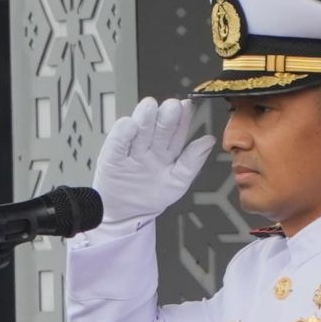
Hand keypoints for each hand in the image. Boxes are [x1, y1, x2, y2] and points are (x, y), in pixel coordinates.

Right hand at [90, 97, 213, 227]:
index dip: (182, 119)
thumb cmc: (152, 197)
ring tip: (150, 107)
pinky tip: (130, 125)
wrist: (126, 216)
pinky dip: (122, 134)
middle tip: (172, 105)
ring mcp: (131, 150)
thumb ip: (192, 162)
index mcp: (167, 151)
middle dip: (165, 116)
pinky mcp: (112, 157)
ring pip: (139, 131)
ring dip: (144, 119)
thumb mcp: (177, 182)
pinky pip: (117, 144)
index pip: (176, 131)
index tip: (187, 107)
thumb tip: (209, 141)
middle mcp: (149, 146)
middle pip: (158, 128)